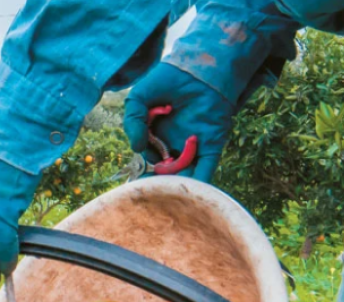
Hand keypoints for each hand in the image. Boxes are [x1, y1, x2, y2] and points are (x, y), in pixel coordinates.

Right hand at [123, 63, 234, 182]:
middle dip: (159, 180)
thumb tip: (137, 148)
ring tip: (166, 191)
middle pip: (166, 170)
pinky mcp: (212, 143)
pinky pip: (206, 167)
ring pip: (184, 172)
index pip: (148, 156)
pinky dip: (201, 181)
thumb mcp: (139, 97)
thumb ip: (132, 121)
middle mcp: (174, 142)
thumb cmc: (168, 78)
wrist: (200, 67)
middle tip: (151, 188)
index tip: (140, 174)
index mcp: (156, 134)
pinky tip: (191, 192)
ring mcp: (194, 145)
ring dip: (176, 184)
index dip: (144, 165)